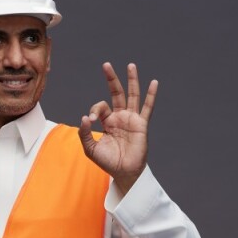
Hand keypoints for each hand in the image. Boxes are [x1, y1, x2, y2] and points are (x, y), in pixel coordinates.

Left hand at [78, 62, 157, 193]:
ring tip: (130, 65)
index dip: (94, 110)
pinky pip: (147, 108)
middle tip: (106, 65)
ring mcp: (131, 119)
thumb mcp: (90, 149)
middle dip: (111, 79)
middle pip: (116, 93)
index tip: (90, 120)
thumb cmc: (108, 162)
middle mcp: (120, 117)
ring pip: (132, 95)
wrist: (123, 173)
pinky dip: (151, 95)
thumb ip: (84, 133)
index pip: (100, 107)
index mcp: (107, 121)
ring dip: (131, 80)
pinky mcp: (141, 124)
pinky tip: (154, 83)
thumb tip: (85, 117)